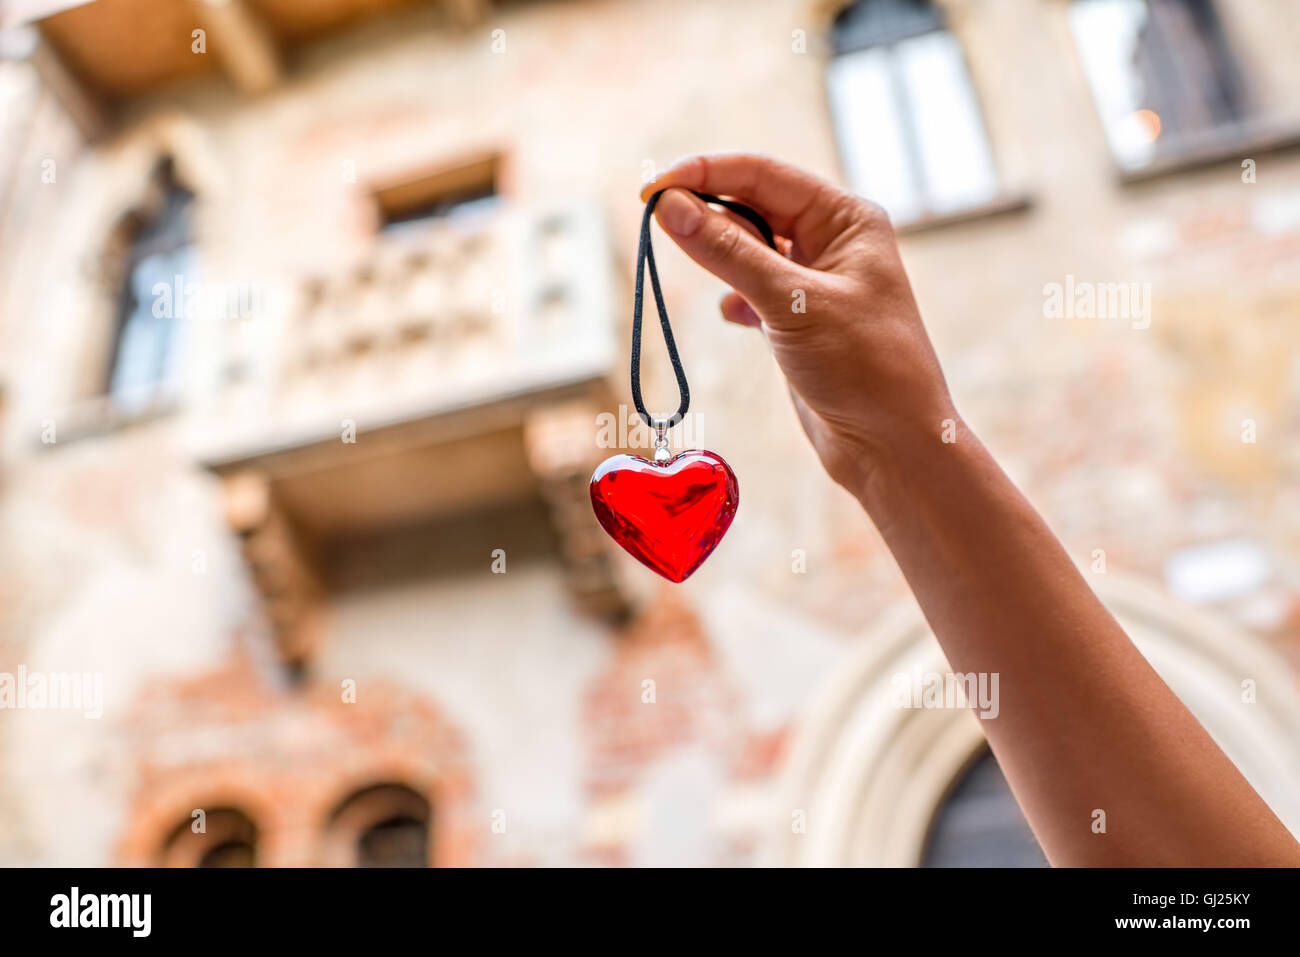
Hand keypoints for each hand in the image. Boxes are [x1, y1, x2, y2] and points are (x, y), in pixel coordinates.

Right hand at [641, 153, 957, 502]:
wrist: (892, 447)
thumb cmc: (864, 368)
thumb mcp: (790, 303)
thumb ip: (728, 252)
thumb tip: (669, 206)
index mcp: (846, 218)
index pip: (762, 174)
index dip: (703, 175)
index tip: (650, 191)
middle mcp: (832, 242)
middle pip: (751, 206)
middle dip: (706, 214)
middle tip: (656, 225)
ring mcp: (813, 282)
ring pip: (747, 250)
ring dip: (718, 259)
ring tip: (704, 278)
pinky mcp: (797, 320)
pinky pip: (751, 290)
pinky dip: (734, 299)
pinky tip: (733, 318)